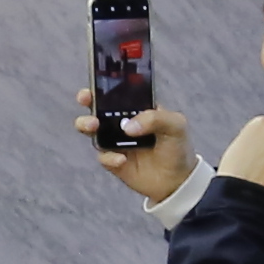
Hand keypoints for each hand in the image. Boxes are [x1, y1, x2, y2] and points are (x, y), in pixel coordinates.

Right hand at [74, 88, 189, 203]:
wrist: (178, 181)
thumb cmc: (178, 148)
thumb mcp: (176, 125)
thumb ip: (155, 119)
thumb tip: (127, 127)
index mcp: (138, 109)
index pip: (119, 93)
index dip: (105, 85)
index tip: (96, 82)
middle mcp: (123, 122)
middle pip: (98, 107)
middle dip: (87, 100)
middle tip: (86, 100)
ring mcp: (116, 141)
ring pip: (92, 130)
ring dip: (87, 125)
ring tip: (93, 126)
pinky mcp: (112, 160)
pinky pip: (102, 155)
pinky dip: (108, 157)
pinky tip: (122, 160)